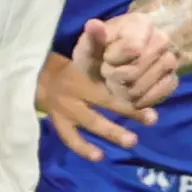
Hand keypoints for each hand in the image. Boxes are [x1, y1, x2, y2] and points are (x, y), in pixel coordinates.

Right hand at [36, 49, 155, 161]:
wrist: (38, 78)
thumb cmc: (73, 67)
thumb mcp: (85, 53)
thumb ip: (99, 44)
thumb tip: (117, 34)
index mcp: (84, 70)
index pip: (109, 77)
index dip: (130, 84)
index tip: (150, 92)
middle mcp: (76, 89)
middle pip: (106, 101)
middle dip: (130, 110)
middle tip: (152, 119)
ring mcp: (66, 108)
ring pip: (91, 121)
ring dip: (111, 131)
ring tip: (132, 141)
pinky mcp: (58, 122)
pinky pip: (70, 138)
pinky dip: (84, 148)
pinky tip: (99, 156)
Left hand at [80, 11, 181, 110]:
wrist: (102, 76)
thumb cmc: (96, 57)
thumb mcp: (87, 48)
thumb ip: (92, 38)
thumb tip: (93, 24)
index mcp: (140, 23)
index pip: (133, 48)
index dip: (113, 60)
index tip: (106, 58)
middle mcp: (160, 37)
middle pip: (139, 67)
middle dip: (117, 76)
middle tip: (109, 73)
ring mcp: (169, 58)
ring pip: (150, 82)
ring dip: (127, 90)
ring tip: (118, 84)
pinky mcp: (172, 79)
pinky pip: (163, 92)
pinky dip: (144, 99)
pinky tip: (132, 98)